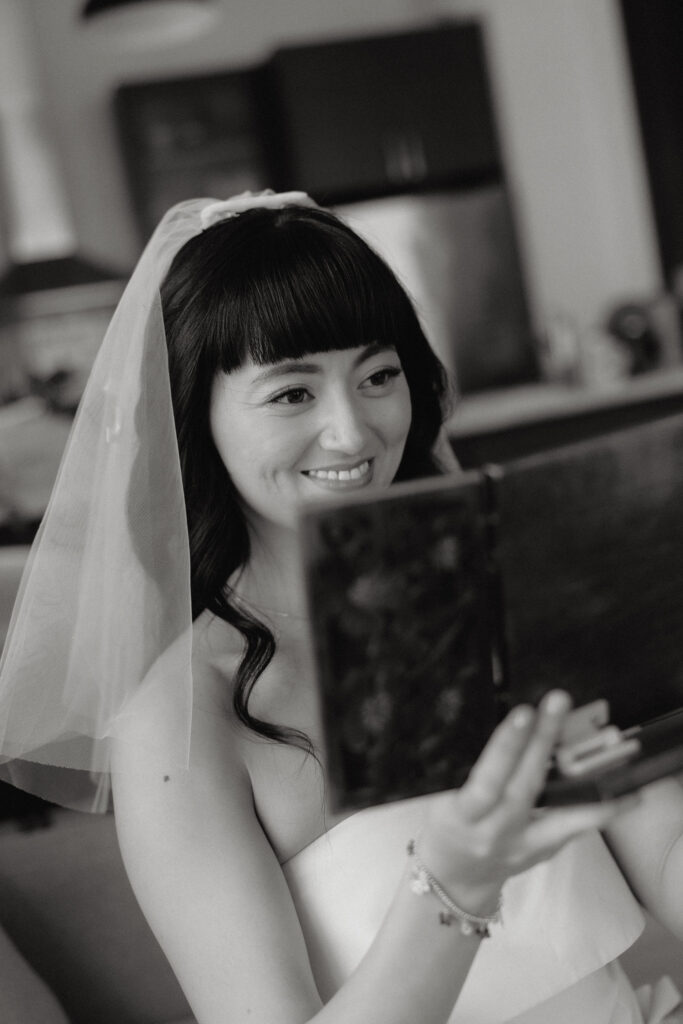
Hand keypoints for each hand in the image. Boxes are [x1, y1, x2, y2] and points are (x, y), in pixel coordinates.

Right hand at [419, 690, 638, 912]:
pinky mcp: (544, 852)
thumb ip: (467, 771)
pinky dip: (598, 809)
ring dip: (588, 782)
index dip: (505, 748)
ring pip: (561, 816)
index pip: (486, 781)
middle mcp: (495, 833)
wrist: (453, 878)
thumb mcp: (438, 798)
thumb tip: (499, 725)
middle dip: (543, 740)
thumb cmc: (446, 825)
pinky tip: (624, 793)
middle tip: (558, 702)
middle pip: (525, 785)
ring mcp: (524, 846)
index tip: (523, 713)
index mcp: (463, 817)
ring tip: (614, 757)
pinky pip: (574, 828)